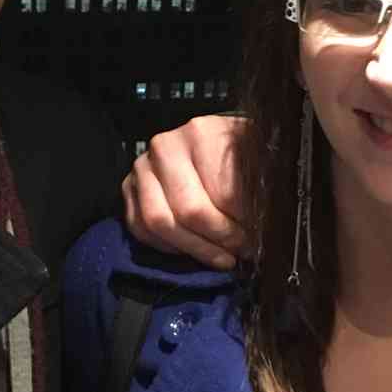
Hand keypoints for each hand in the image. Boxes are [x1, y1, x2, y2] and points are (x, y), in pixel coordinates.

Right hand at [122, 114, 249, 268]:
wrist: (213, 139)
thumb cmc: (240, 151)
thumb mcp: (260, 158)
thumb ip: (262, 185)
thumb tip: (263, 225)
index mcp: (201, 134)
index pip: (223, 193)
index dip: (244, 223)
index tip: (259, 237)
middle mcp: (165, 147)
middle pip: (190, 210)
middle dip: (220, 238)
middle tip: (241, 250)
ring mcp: (142, 167)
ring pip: (160, 222)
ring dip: (196, 248)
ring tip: (222, 257)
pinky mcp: (128, 187)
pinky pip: (140, 228)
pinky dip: (169, 246)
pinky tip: (194, 248)